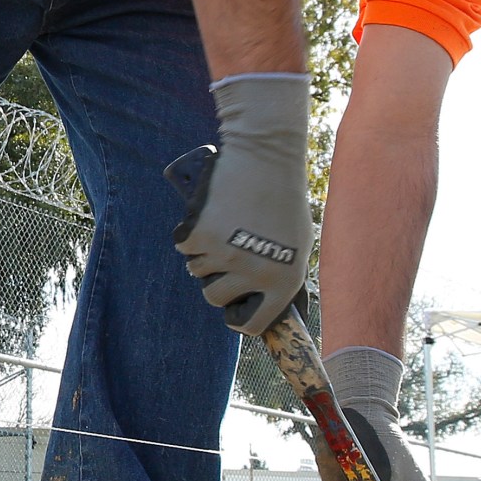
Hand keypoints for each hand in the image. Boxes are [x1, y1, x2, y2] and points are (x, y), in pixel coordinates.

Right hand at [166, 74, 312, 335]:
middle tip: (223, 256)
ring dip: (204, 251)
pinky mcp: (201, 235)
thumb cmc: (283, 197)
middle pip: (215, 297)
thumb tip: (258, 297)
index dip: (239, 317)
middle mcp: (254, 274)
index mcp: (284, 282)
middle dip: (215, 279)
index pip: (253, 323)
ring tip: (223, 225)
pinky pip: (185, 246)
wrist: (266, 157)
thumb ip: (279, 272)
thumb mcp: (296, 242)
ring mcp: (225, 256)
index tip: (233, 307)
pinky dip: (191, 232)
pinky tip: (208, 215)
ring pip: (197, 269)